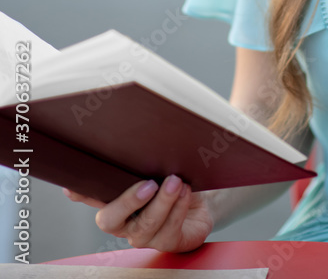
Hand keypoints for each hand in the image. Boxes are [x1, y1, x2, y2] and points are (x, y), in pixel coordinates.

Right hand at [63, 176, 214, 251]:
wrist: (200, 199)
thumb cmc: (170, 181)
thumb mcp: (153, 168)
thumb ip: (136, 162)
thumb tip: (123, 141)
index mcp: (114, 201)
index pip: (91, 197)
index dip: (80, 194)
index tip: (72, 187)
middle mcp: (124, 222)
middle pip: (110, 220)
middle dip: (128, 202)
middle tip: (148, 183)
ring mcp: (144, 236)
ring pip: (146, 224)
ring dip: (162, 201)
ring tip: (175, 181)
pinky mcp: (167, 242)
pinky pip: (170, 229)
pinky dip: (178, 208)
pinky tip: (184, 191)